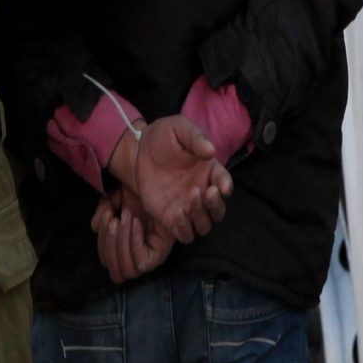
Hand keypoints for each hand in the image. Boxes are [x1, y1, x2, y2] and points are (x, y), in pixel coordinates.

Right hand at [94, 194, 174, 286]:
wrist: (162, 185)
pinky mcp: (160, 256)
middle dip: (109, 245)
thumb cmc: (140, 193)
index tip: (107, 215)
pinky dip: (134, 243)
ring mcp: (148, 259)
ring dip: (120, 244)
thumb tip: (93, 228)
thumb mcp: (115, 198)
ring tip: (124, 220)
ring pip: (127, 272)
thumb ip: (103, 212)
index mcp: (123, 249)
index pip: (107, 261)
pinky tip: (136, 223)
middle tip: (113, 220)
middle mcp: (136, 258)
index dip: (102, 242)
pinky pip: (142, 262)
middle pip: (115, 272)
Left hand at [107, 111, 232, 243]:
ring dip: (201, 217)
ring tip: (189, 201)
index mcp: (209, 171)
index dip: (226, 185)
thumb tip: (210, 150)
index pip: (224, 182)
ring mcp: (187, 208)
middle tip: (206, 193)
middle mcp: (202, 192)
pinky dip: (185, 229)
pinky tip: (177, 215)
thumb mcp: (178, 128)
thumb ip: (195, 137)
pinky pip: (185, 234)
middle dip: (215, 205)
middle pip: (219, 211)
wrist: (136, 152)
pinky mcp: (171, 219)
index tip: (222, 187)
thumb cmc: (161, 137)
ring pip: (205, 225)